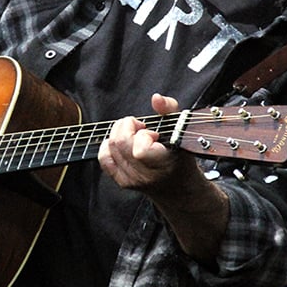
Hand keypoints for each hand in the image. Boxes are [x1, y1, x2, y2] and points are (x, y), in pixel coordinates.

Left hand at [99, 93, 228, 262]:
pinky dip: (110, 145)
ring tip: (135, 135)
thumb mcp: (182, 131)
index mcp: (163, 163)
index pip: (139, 150)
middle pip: (120, 142)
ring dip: (120, 133)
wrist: (179, 189)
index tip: (154, 134)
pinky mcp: (122, 182)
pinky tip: (123, 144)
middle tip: (141, 127)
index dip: (143, 135)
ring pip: (110, 147)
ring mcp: (132, 180)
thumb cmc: (181, 157)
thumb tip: (156, 98)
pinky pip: (104, 158)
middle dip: (128, 126)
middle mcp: (146, 174)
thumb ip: (170, 110)